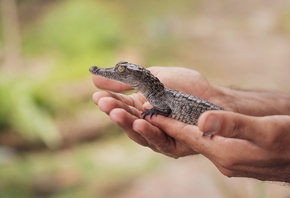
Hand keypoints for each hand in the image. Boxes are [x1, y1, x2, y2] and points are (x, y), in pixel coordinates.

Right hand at [92, 66, 227, 156]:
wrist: (213, 97)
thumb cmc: (185, 86)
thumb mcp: (152, 78)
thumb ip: (127, 81)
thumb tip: (96, 79)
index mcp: (141, 107)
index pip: (121, 106)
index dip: (109, 101)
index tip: (97, 96)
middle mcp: (147, 123)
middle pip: (127, 121)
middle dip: (114, 111)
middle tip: (104, 103)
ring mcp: (158, 135)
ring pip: (138, 133)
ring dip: (126, 123)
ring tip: (115, 112)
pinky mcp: (172, 146)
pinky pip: (158, 141)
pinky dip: (149, 132)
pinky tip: (140, 121)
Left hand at [147, 111, 289, 182]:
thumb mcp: (266, 129)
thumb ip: (234, 125)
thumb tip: (203, 120)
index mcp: (225, 151)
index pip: (187, 134)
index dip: (167, 121)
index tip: (147, 110)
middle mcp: (222, 160)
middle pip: (187, 139)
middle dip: (168, 125)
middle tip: (149, 111)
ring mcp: (229, 162)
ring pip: (197, 142)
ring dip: (181, 129)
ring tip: (165, 117)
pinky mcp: (236, 159)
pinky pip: (209, 145)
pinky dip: (198, 134)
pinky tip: (196, 127)